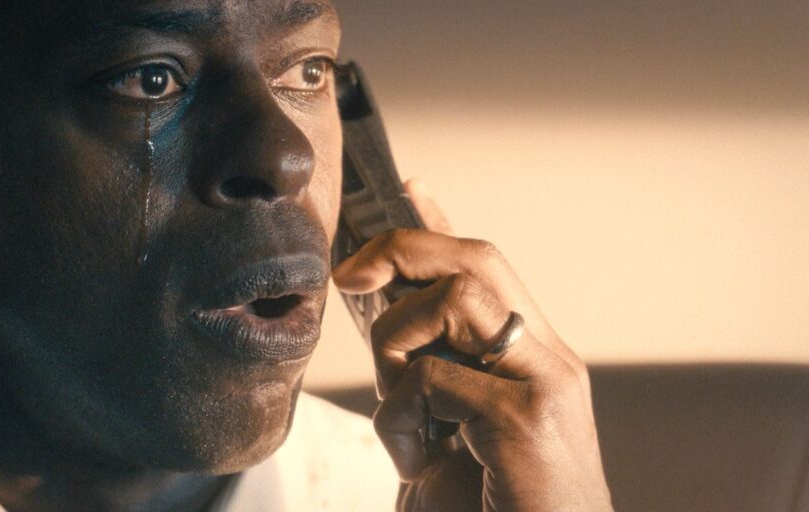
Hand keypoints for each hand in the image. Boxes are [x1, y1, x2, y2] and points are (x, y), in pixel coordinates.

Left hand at [332, 179, 612, 510]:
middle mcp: (550, 360)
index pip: (488, 270)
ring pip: (455, 299)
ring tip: (398, 405)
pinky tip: (416, 460)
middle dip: (401, 250)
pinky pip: (433, 378)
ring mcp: (546, 385)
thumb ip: (427, 374)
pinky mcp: (526, 420)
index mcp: (533, 360)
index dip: (443, 227)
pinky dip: (402, 416)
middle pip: (476, 261)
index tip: (409, 187)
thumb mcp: (446, 431)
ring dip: (398, 342)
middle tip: (348, 277)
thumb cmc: (487, 507)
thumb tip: (380, 319)